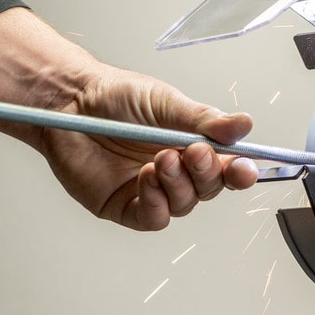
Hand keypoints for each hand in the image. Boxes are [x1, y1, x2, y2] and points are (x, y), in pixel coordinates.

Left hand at [40, 63, 258, 229]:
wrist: (69, 101)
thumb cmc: (114, 96)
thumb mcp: (166, 101)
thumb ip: (204, 119)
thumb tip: (243, 125)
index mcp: (192, 144)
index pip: (227, 166)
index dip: (240, 172)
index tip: (245, 168)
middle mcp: (176, 171)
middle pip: (209, 188)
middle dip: (207, 173)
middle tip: (194, 153)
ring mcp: (152, 191)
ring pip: (183, 204)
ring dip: (178, 184)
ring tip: (161, 159)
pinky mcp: (125, 206)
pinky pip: (153, 217)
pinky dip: (156, 202)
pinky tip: (146, 179)